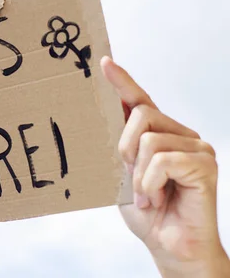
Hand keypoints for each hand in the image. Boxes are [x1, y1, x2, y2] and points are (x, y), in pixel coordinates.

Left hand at [101, 57, 228, 276]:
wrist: (171, 247)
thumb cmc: (149, 213)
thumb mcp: (123, 176)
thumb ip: (119, 148)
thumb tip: (103, 121)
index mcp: (160, 134)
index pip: (139, 100)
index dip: (121, 81)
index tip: (103, 62)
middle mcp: (181, 134)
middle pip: (141, 113)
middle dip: (124, 147)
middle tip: (130, 176)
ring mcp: (196, 147)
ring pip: (149, 139)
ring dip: (139, 174)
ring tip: (148, 195)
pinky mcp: (205, 164)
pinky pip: (163, 160)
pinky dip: (152, 183)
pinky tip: (157, 199)